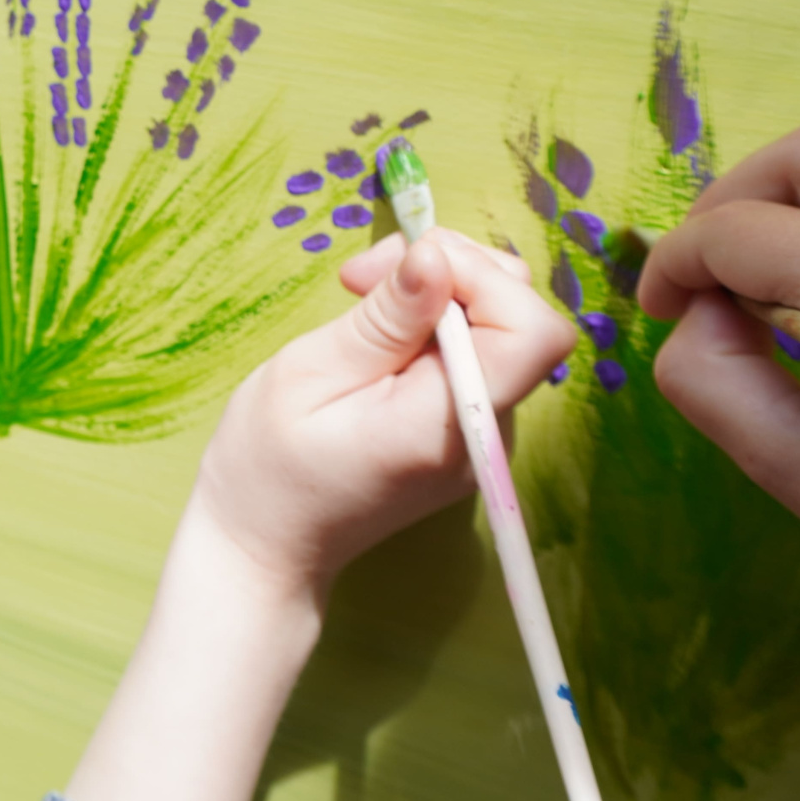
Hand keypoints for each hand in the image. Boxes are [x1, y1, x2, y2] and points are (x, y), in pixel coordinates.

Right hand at [194, 227, 579, 596]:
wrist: (267, 545)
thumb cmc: (268, 468)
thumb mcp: (308, 375)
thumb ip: (383, 319)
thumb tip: (437, 255)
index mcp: (448, 425)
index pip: (531, 331)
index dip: (480, 277)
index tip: (403, 271)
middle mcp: (484, 433)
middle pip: (520, 314)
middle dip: (451, 268)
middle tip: (361, 277)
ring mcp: (481, 434)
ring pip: (497, 324)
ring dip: (435, 290)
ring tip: (359, 301)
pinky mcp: (465, 428)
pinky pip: (475, 352)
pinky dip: (431, 323)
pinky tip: (374, 339)